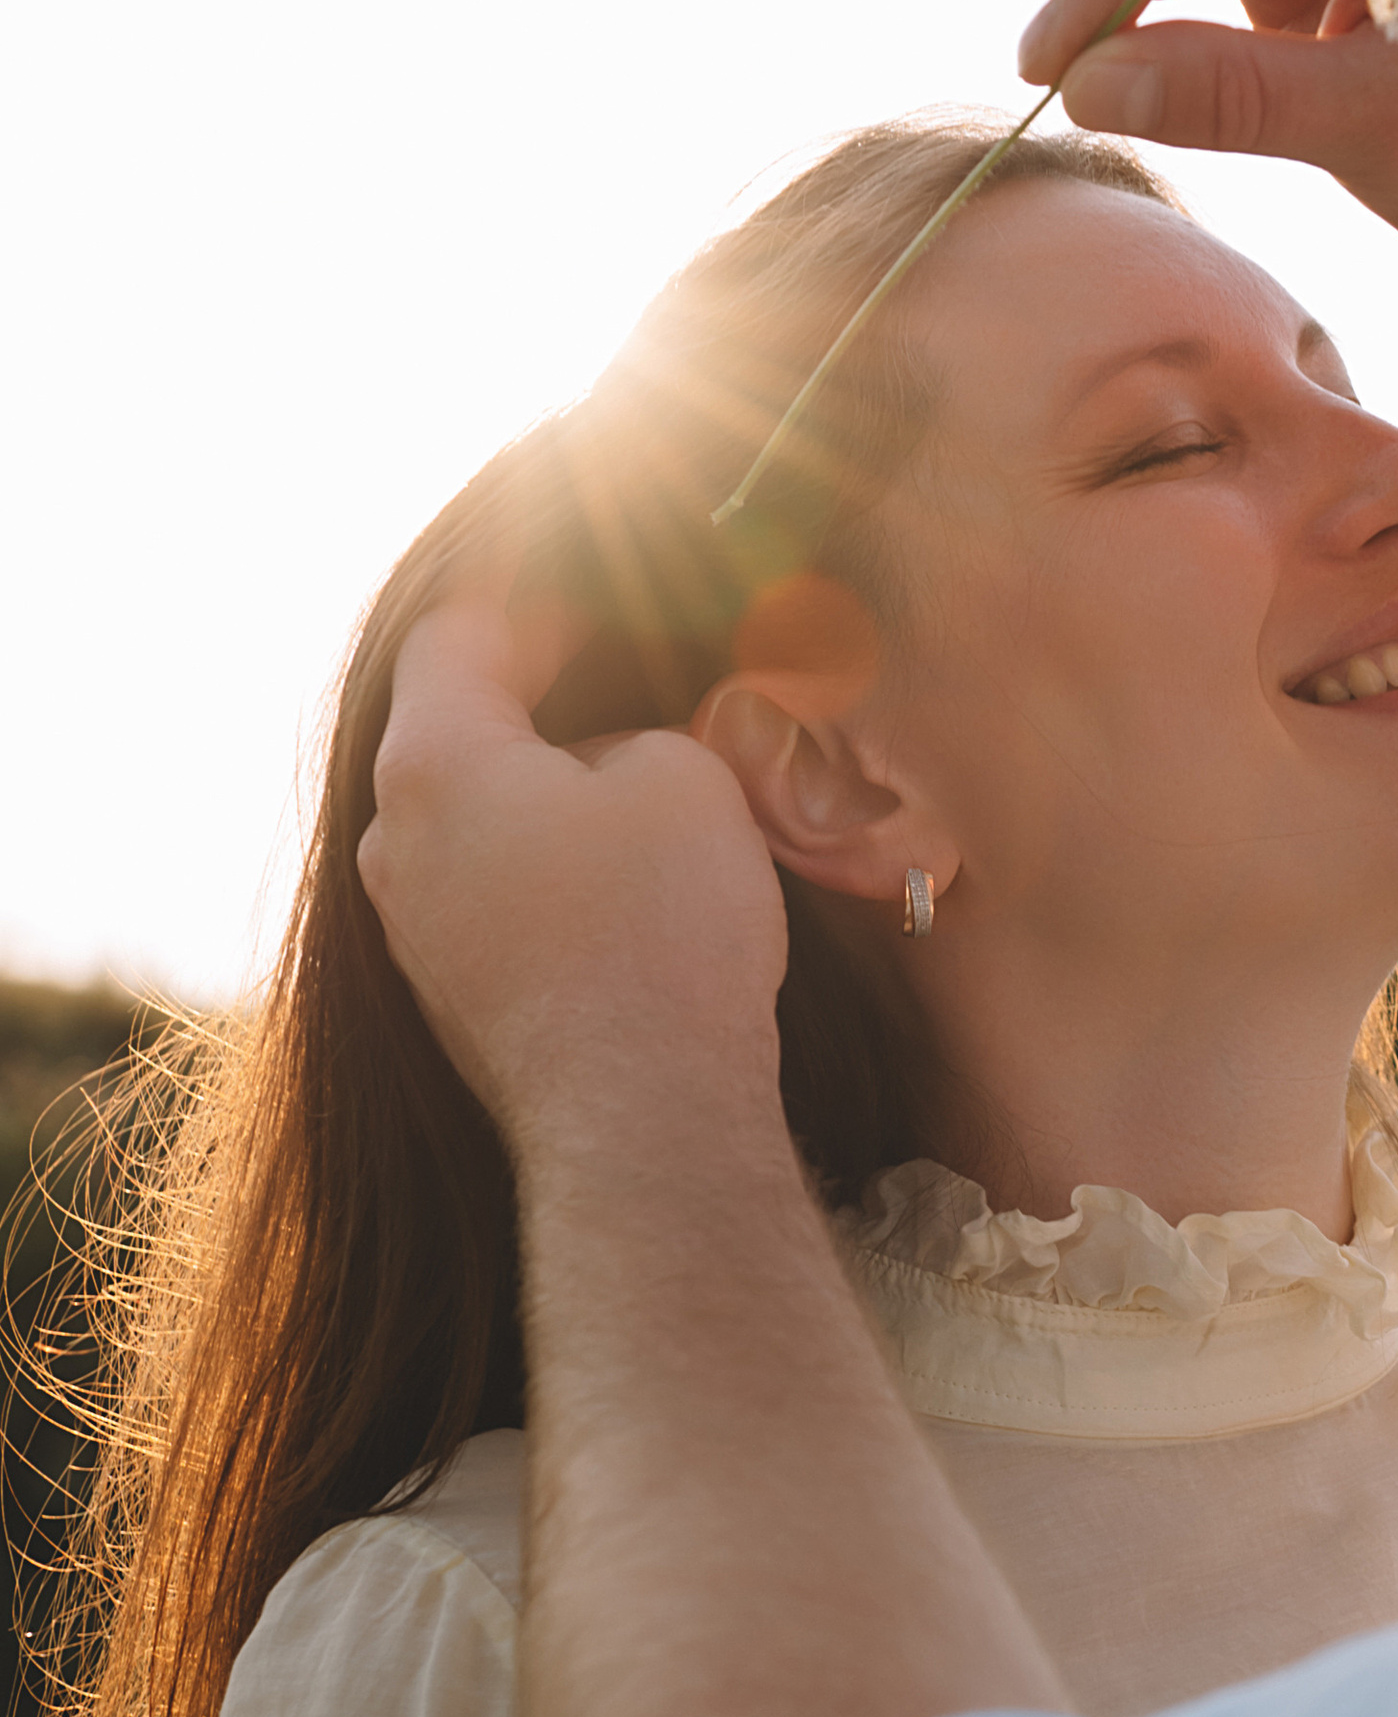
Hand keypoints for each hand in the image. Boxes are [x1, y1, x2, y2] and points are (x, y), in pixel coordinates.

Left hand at [358, 597, 790, 1164]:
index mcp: (431, 764)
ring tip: (648, 799)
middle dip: (548, 704)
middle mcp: (394, 845)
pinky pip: (496, 900)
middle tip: (635, 688)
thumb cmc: (660, 934)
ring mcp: (413, 932)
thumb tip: (612, 764)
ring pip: (479, 823)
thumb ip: (638, 736)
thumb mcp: (685, 778)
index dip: (533, 601)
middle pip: (460, 732)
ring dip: (553, 799)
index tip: (596, 595)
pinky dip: (554, 876)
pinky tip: (630, 895)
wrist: (642, 1120)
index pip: (457, 635)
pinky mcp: (452, 1000)